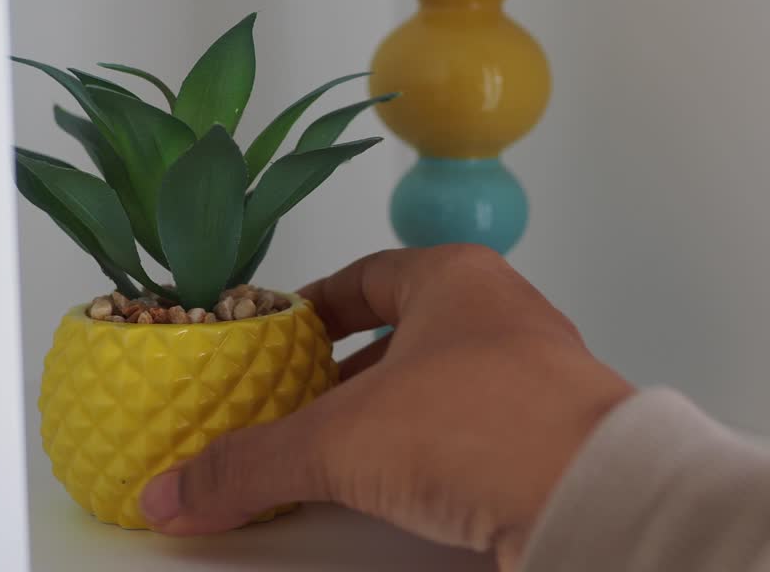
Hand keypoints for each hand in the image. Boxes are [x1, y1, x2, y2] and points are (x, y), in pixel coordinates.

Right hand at [139, 244, 633, 568]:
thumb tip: (176, 491)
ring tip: (330, 461)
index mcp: (454, 280)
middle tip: (290, 411)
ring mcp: (533, 377)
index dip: (314, 307)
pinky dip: (426, 459)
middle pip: (401, 337)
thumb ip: (252, 465)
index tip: (275, 338)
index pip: (367, 276)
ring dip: (383, 423)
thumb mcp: (343, 441)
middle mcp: (500, 316)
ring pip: (437, 390)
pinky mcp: (550, 437)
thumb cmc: (485, 425)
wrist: (592, 494)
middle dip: (341, 379)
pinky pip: (470, 436)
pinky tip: (394, 493)